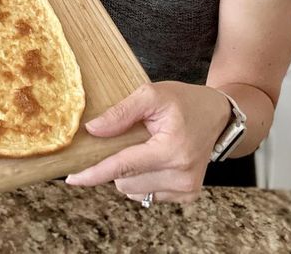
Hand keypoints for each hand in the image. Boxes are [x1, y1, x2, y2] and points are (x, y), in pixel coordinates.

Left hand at [65, 81, 230, 203]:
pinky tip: (154, 159)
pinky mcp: (187, 195)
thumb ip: (121, 113)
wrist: (218, 116)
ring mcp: (186, 189)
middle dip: (117, 161)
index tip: (72, 178)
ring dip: (129, 171)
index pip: (124, 166)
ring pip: (133, 191)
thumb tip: (93, 130)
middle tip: (130, 137)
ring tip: (146, 146)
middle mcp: (181, 175)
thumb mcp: (151, 95)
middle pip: (124, 180)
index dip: (95, 172)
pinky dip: (142, 178)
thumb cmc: (184, 101)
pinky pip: (147, 194)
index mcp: (172, 150)